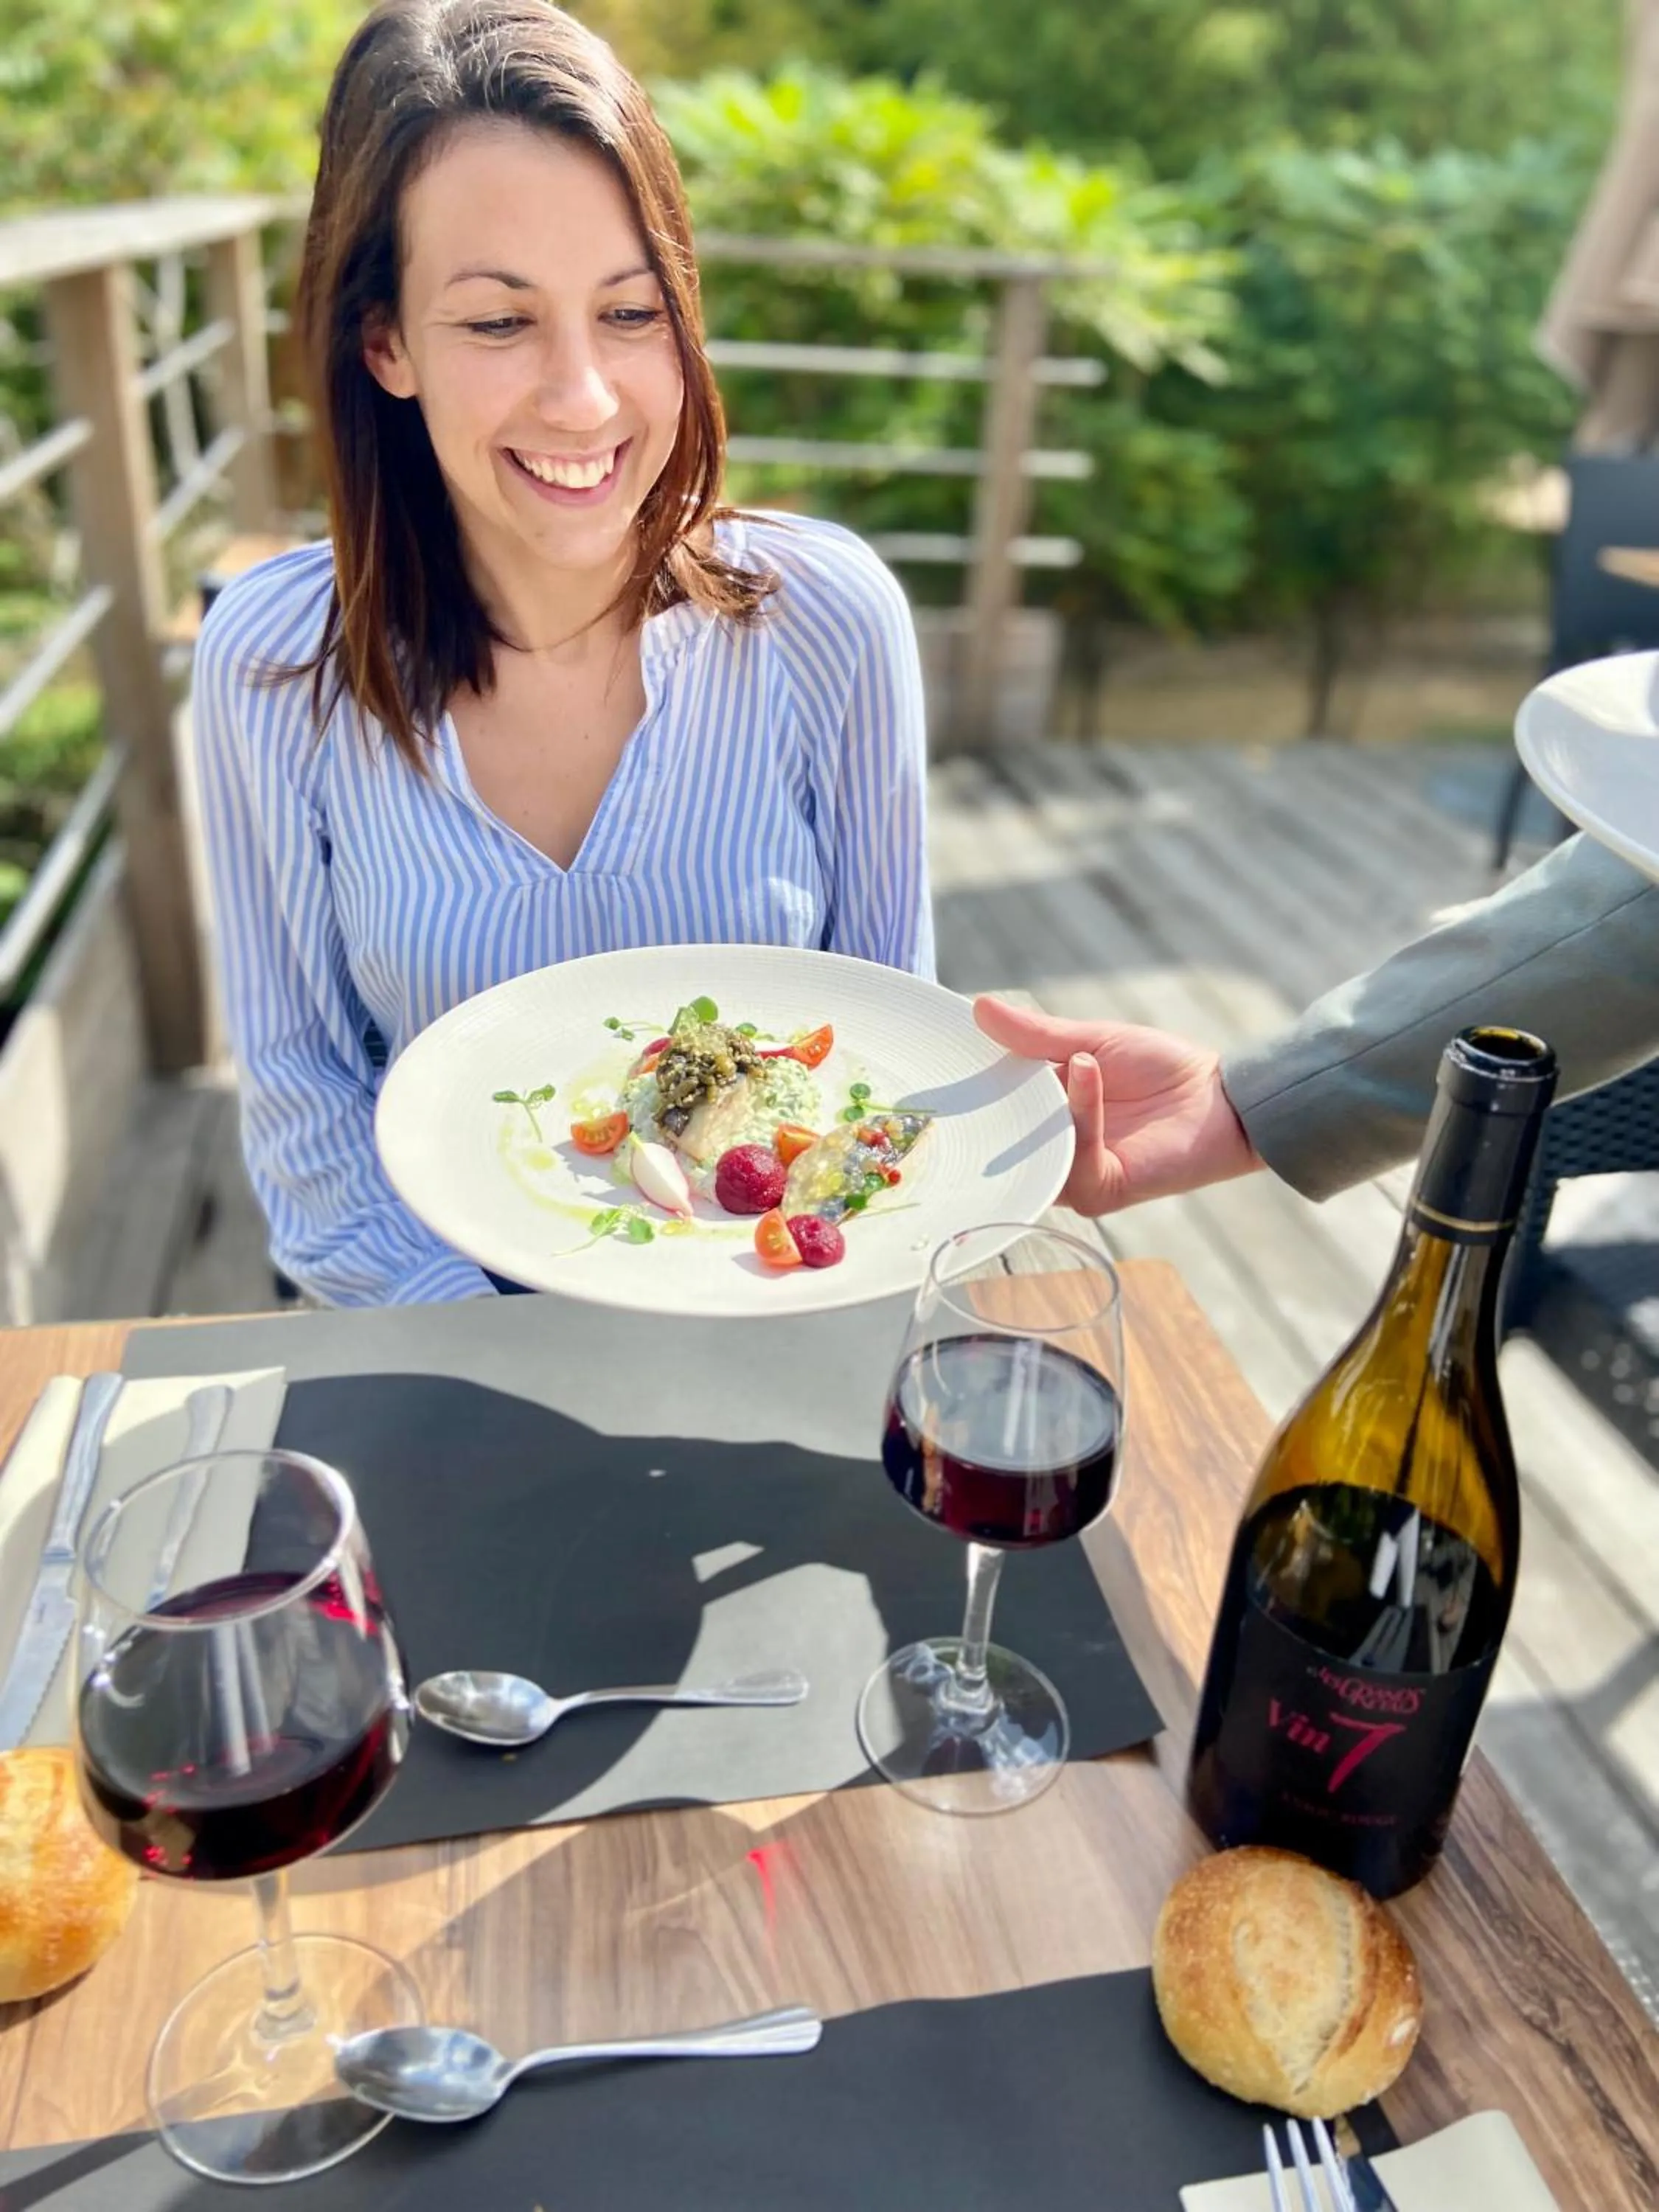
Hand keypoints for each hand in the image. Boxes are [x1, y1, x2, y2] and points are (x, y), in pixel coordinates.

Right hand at [973, 996, 1262, 1214]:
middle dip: (984, 1105)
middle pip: (998, 1140)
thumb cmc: (1162, 1069)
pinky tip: (1087, 1069)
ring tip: (1049, 1056)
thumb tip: (978, 1007)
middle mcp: (1050, 1153)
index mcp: (1042, 1119)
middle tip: (966, 1067)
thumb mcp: (1089, 1042)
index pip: (990, 1111)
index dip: (968, 1085)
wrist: (1222, 1096)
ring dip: (1037, 1104)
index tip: (943, 1052)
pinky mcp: (1099, 1189)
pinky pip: (1074, 1156)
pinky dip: (1080, 1111)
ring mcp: (1071, 1176)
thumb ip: (1035, 1036)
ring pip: (1030, 1151)